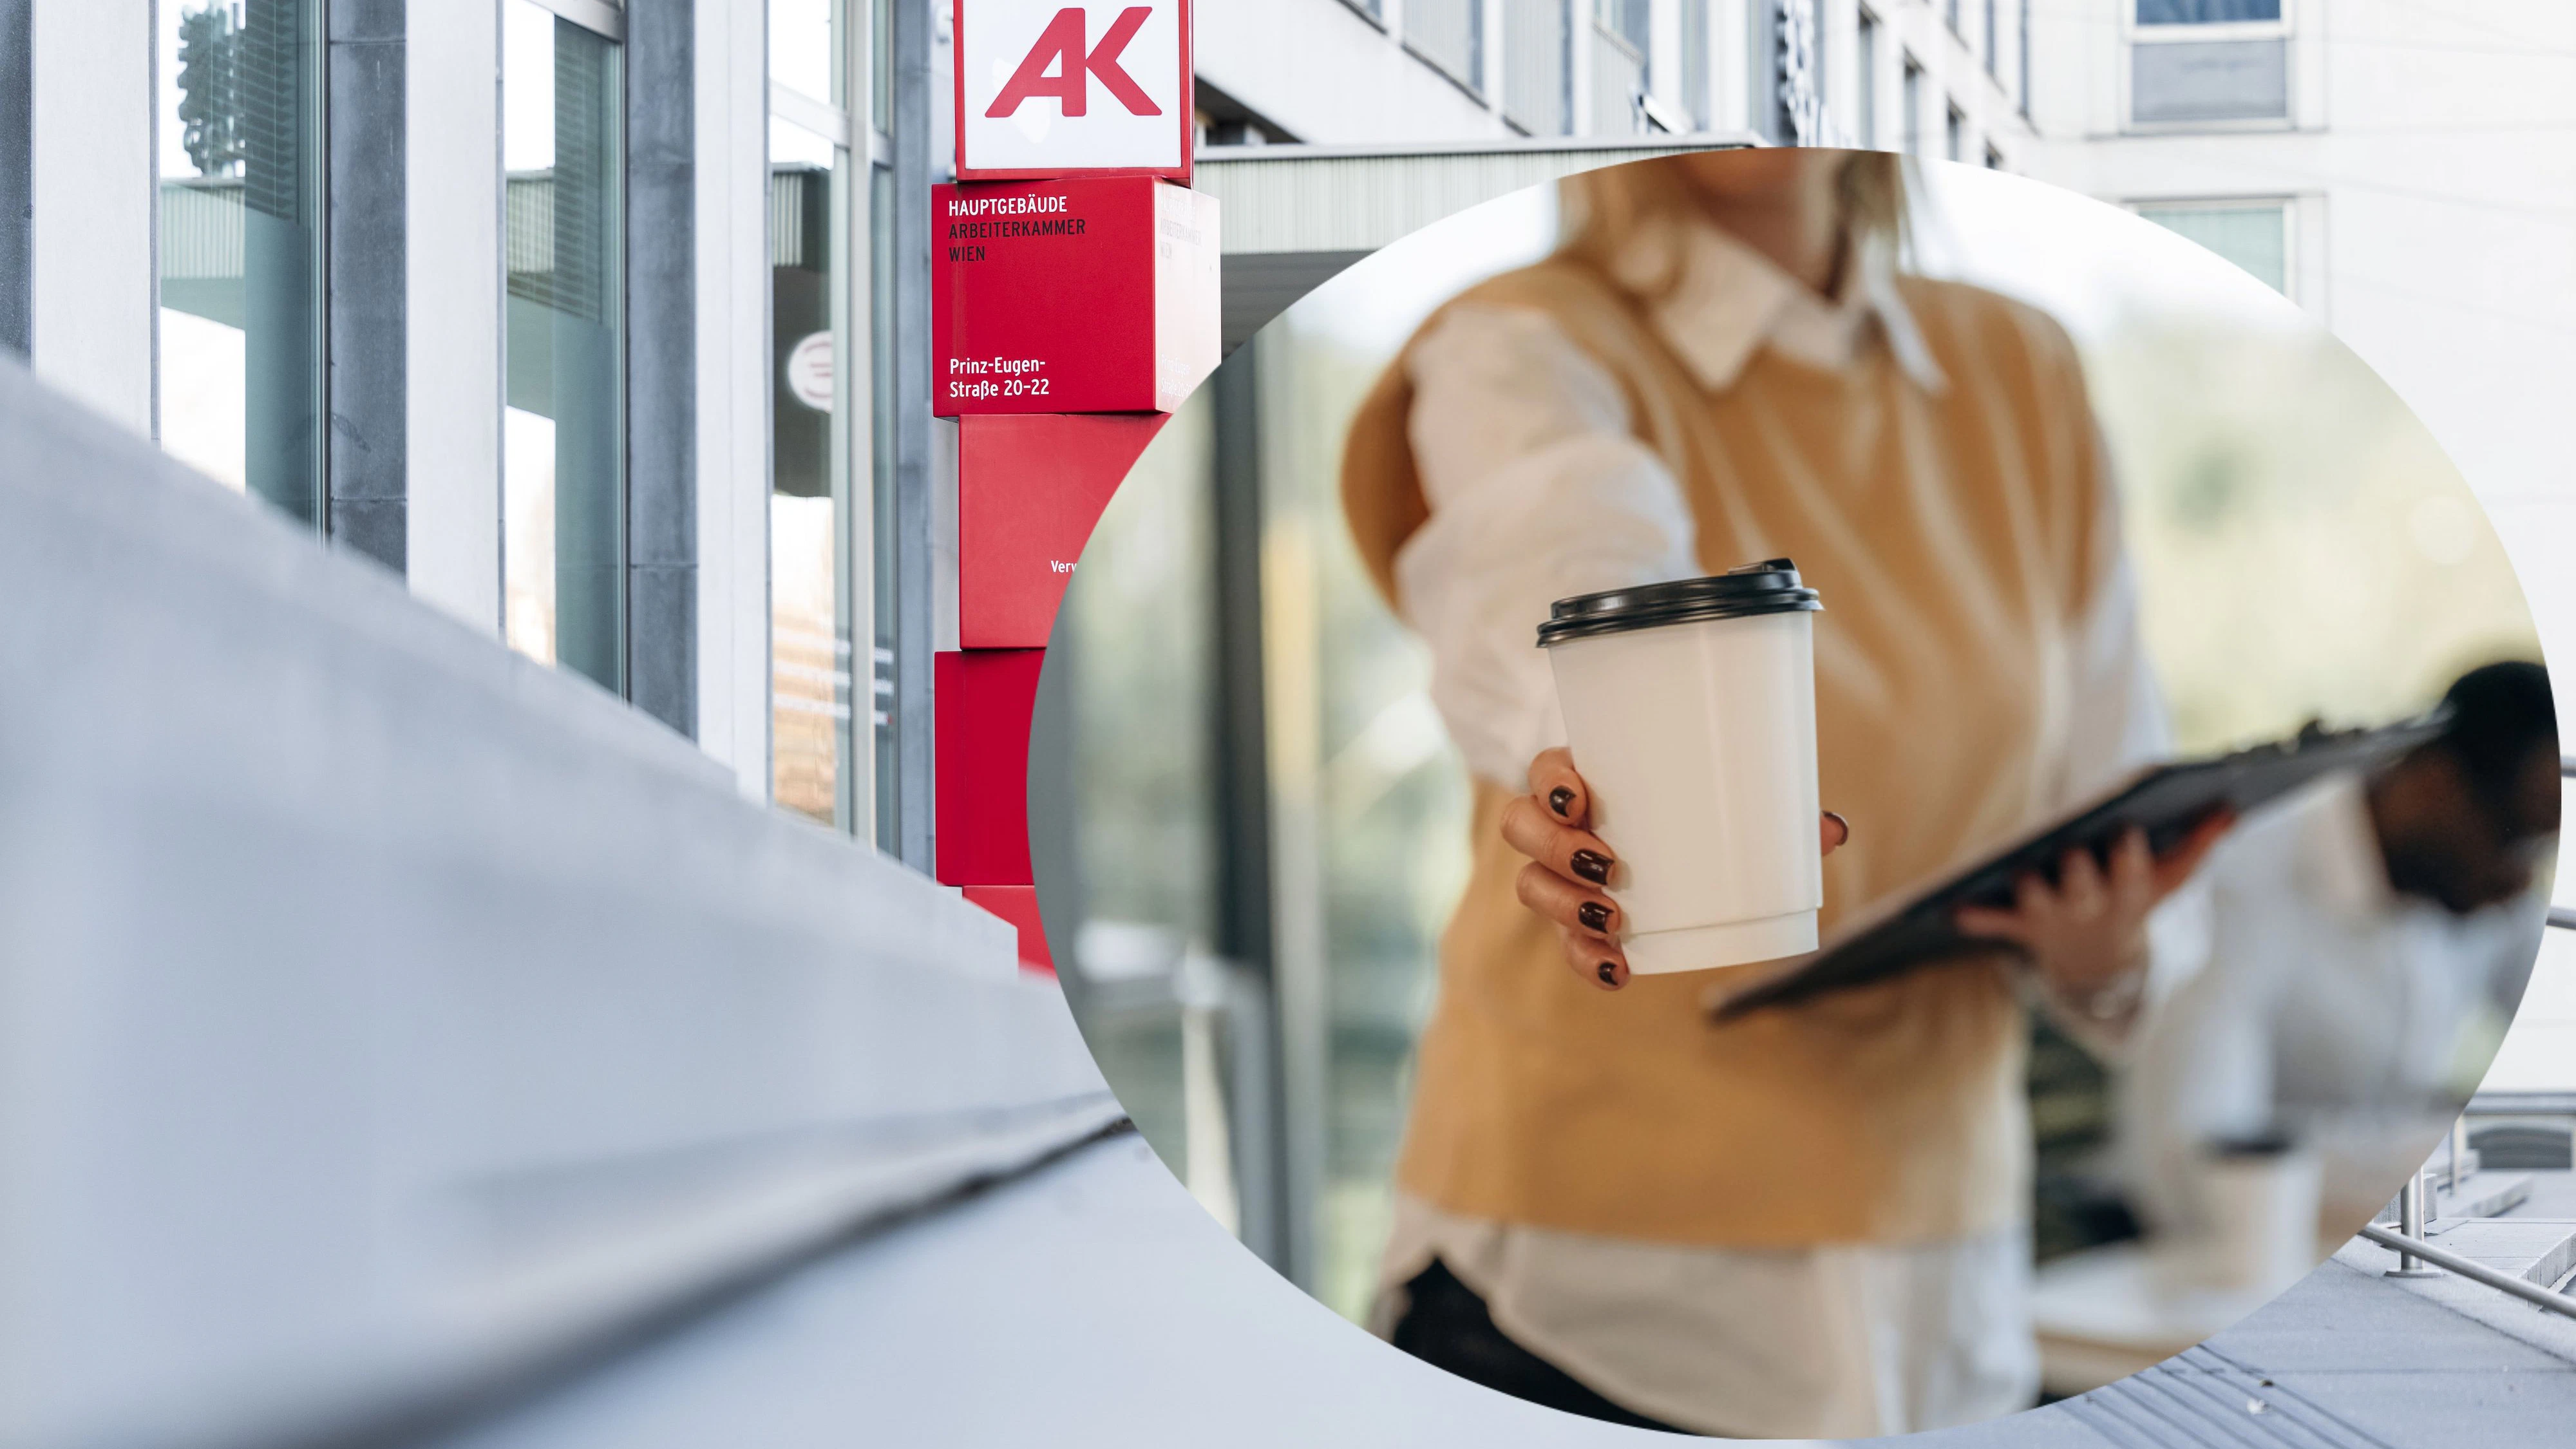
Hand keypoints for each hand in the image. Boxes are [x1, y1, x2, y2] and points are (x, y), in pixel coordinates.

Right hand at [1501, 747, 1850, 991]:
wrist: (1683, 841)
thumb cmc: (1699, 801)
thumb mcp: (1731, 795)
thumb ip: (1777, 809)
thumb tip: (1831, 831)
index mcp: (1585, 775)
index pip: (1543, 769)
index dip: (1549, 783)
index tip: (1578, 799)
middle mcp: (1557, 822)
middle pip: (1520, 828)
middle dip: (1553, 849)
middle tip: (1606, 865)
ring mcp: (1559, 872)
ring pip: (1530, 885)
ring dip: (1564, 906)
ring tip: (1613, 920)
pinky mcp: (1572, 917)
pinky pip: (1564, 941)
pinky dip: (1586, 959)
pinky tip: (1616, 970)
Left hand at [1952, 813, 2232, 1014]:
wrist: (2099, 960)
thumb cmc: (2135, 897)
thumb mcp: (2170, 876)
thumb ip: (2200, 841)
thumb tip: (2231, 803)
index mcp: (2130, 895)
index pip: (2134, 876)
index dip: (2130, 858)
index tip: (2128, 831)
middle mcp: (2091, 909)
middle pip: (2084, 893)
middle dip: (2080, 875)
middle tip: (2073, 849)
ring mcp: (2055, 919)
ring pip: (2039, 905)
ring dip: (2030, 891)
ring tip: (2020, 869)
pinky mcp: (2021, 924)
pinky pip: (1995, 922)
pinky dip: (1976, 918)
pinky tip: (1952, 909)